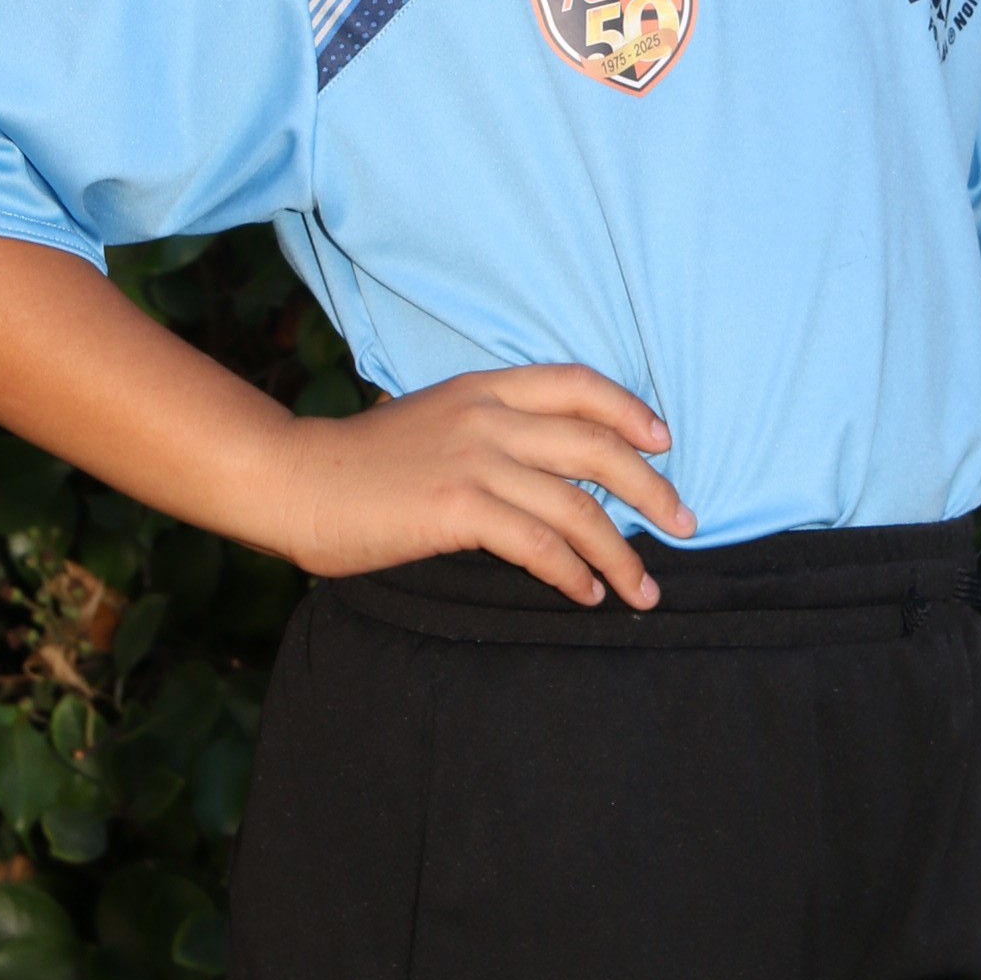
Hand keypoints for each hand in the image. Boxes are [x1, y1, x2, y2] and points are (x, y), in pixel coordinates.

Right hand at [281, 363, 693, 607]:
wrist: (296, 478)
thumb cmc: (362, 462)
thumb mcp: (435, 421)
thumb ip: (488, 431)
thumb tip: (551, 471)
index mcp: (483, 387)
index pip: (578, 383)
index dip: (629, 411)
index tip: (663, 443)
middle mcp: (487, 415)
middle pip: (597, 445)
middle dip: (652, 490)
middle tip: (684, 525)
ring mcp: (475, 459)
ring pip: (578, 505)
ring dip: (622, 553)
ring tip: (644, 589)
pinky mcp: (458, 507)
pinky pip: (540, 544)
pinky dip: (573, 573)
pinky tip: (585, 596)